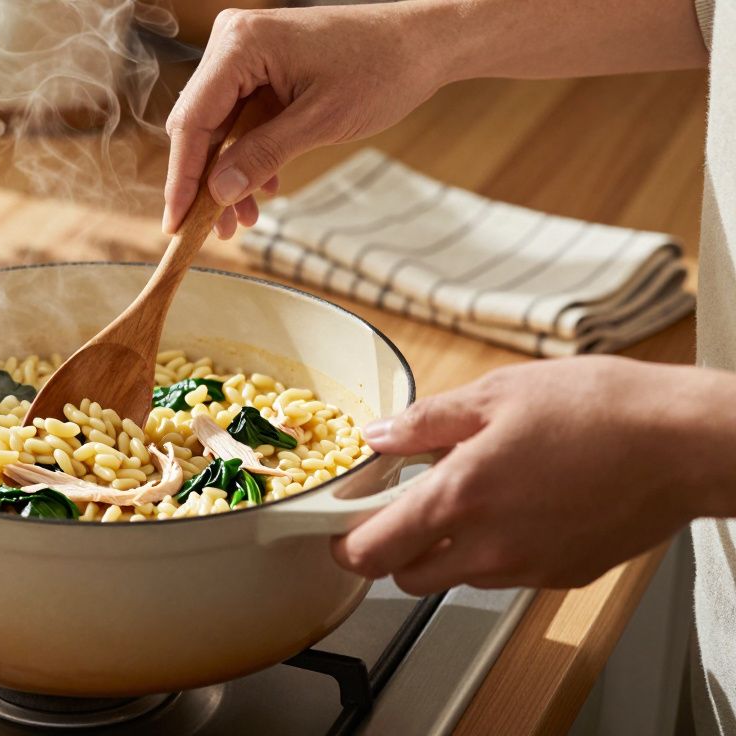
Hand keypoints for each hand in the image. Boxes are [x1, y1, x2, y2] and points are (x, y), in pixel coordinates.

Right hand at [162, 5, 445, 237]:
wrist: (422, 42)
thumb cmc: (381, 68)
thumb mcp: (320, 122)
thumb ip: (263, 155)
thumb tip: (219, 194)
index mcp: (240, 45)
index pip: (192, 121)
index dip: (181, 178)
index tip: (175, 224)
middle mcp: (233, 42)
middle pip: (198, 125)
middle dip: (206, 183)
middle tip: (213, 232)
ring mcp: (245, 53)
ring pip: (218, 127)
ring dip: (228, 175)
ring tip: (244, 221)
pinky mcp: (260, 67)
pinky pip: (240, 118)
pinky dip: (247, 155)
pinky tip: (263, 189)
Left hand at [330, 357, 735, 594]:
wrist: (683, 443)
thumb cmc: (599, 409)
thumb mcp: (497, 394)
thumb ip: (426, 422)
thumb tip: (379, 436)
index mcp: (458, 499)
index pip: (370, 553)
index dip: (344, 543)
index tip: (342, 524)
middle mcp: (486, 548)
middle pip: (405, 577)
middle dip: (394, 549)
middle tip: (406, 505)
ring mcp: (526, 569)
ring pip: (456, 578)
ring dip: (447, 549)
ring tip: (477, 493)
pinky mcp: (561, 576)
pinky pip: (505, 575)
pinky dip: (496, 551)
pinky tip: (521, 506)